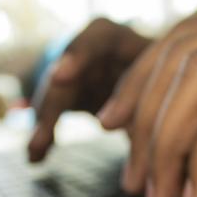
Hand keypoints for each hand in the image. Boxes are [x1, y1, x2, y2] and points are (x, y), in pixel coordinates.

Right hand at [28, 18, 149, 161]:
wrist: (148, 68)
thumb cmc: (160, 75)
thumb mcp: (161, 82)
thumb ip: (151, 103)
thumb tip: (142, 136)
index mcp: (119, 39)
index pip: (97, 39)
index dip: (77, 57)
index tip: (59, 77)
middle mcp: (91, 49)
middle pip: (65, 74)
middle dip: (52, 107)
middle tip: (40, 136)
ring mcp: (74, 68)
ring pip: (54, 95)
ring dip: (43, 125)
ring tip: (35, 152)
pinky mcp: (67, 89)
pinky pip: (53, 111)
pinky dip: (46, 133)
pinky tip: (36, 156)